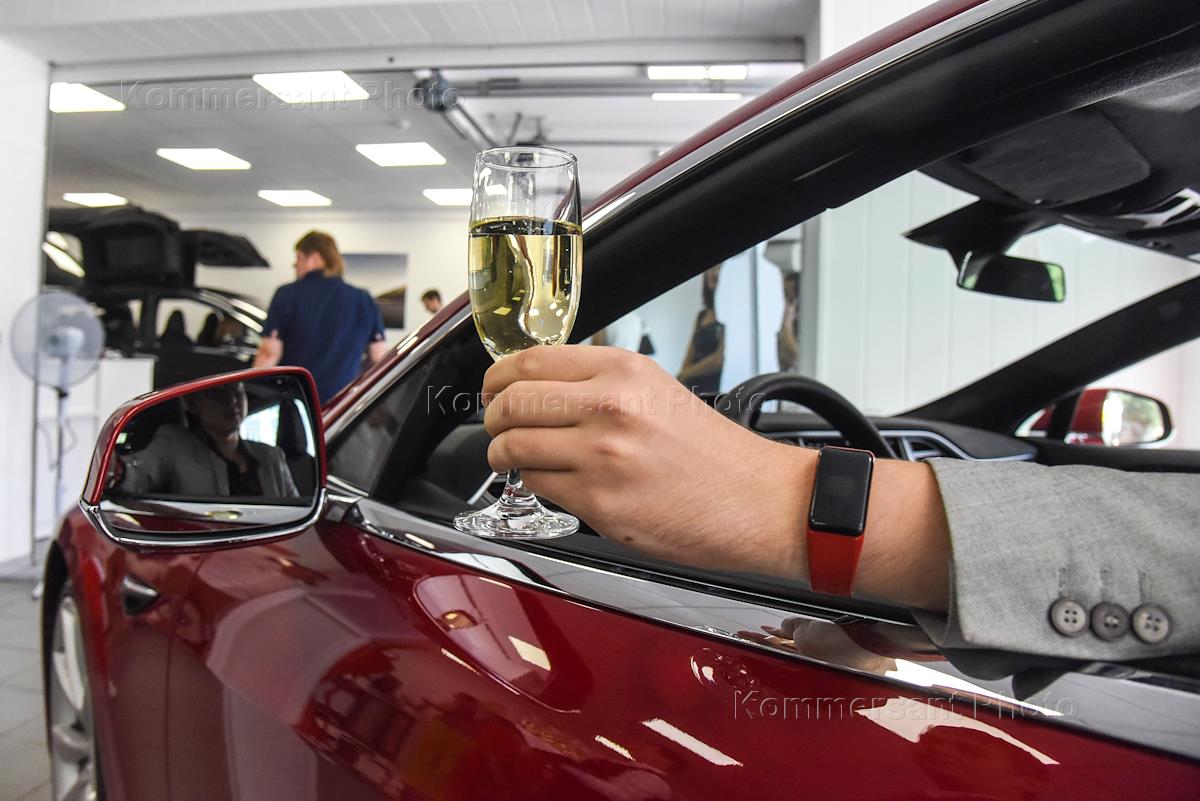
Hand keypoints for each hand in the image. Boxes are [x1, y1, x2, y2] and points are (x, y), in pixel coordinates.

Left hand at [482, 346, 811, 577]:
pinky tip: (554, 483)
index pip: (529, 361)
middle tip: (496, 426)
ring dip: (503, 455)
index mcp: (622, 370)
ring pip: (514, 446)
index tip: (493, 389)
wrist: (758, 502)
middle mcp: (608, 406)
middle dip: (492, 417)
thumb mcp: (656, 392)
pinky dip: (535, 485)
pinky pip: (538, 485)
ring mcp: (600, 455)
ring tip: (512, 459)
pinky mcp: (599, 502)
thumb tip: (541, 388)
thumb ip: (598, 384)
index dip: (497, 378)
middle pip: (511, 402)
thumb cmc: (713, 454)